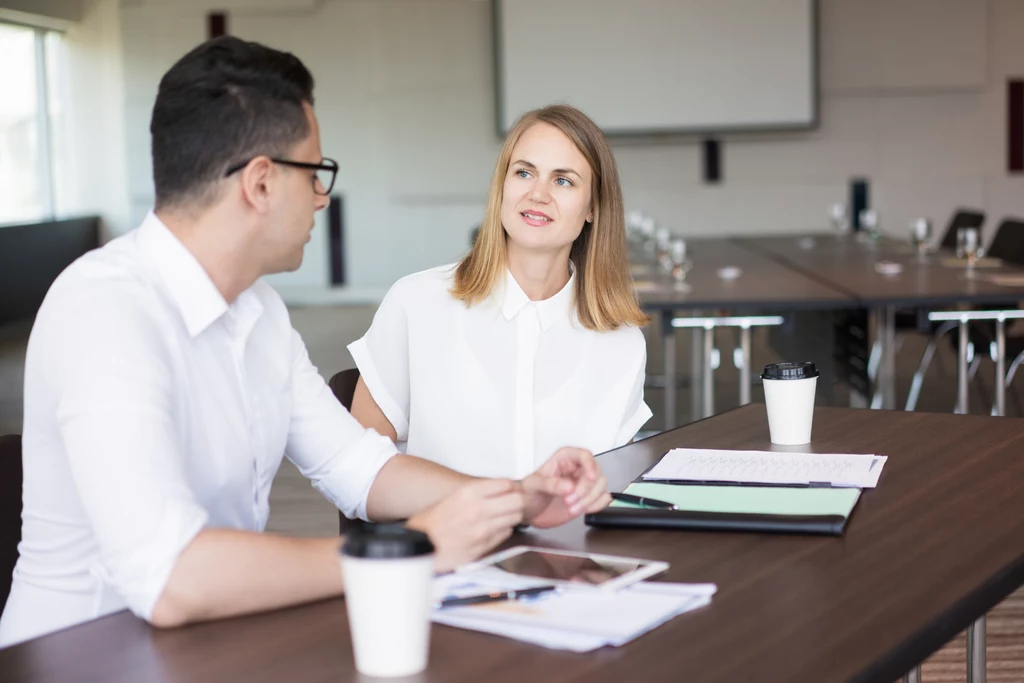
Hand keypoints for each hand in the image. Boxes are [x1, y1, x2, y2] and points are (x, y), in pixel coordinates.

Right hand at [406, 478, 523, 572]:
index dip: (510, 487)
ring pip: (515, 518)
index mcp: (469, 493)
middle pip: (517, 500)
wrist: (419, 544)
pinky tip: (491, 531)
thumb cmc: (432, 521)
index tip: (509, 491)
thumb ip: (480, 493)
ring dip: (511, 517)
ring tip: (500, 519)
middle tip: (510, 505)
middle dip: (516, 502)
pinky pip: (505, 534)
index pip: (506, 483)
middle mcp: (478, 509)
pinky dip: (502, 531)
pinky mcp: (484, 546)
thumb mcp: (455, 497)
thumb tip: (504, 489)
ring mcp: (483, 529)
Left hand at [520, 447, 610, 528]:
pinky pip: (602, 498)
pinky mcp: (587, 498)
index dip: (590, 465)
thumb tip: (569, 486)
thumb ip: (550, 484)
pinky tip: (582, 509)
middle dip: (585, 489)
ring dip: (590, 499)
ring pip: (601, 485)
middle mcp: (577, 469)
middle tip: (569, 501)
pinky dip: (596, 505)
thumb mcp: (533, 486)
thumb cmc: (529, 493)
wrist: (529, 511)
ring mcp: (583, 484)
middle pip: (596, 472)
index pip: (584, 455)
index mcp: (564, 459)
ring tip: (572, 508)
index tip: (589, 478)